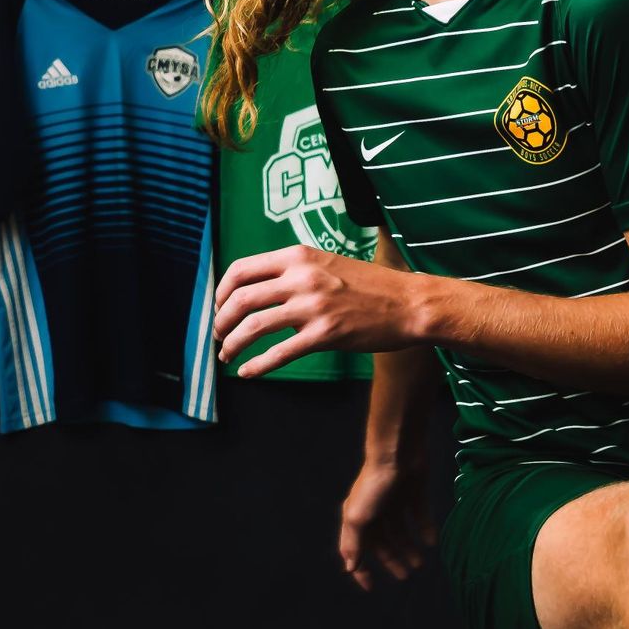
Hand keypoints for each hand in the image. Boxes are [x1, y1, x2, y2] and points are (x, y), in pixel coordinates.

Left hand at [214, 245, 422, 377]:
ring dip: (231, 344)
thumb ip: (295, 273)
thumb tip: (264, 294)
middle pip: (241, 299)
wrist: (409, 303)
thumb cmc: (371, 286)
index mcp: (298, 256)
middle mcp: (301, 278)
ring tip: (226, 355)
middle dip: (221, 321)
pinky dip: (257, 365)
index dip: (221, 292)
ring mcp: (312, 307)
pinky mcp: (324, 335)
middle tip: (218, 335)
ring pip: (253, 326)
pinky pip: (279, 353)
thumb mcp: (328, 264)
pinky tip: (247, 372)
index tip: (219, 307)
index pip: (241, 270)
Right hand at [339, 454, 436, 589]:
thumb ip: (354, 544)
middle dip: (393, 560)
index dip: (362, 570)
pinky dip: (425, 529)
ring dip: (409, 548)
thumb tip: (349, 568)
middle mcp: (375, 512)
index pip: (357, 550)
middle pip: (383, 543)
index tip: (371, 587)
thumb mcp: (358, 518)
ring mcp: (395, 502)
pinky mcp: (414, 493)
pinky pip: (420, 516)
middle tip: (406, 575)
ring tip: (420, 563)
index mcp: (357, 519)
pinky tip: (432, 542)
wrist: (398, 452)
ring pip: (401, 532)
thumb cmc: (374, 486)